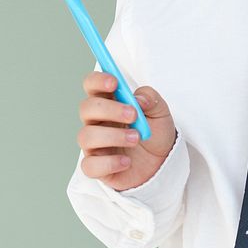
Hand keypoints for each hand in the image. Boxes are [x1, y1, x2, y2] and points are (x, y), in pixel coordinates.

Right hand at [77, 72, 177, 190]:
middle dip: (109, 109)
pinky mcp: (96, 166)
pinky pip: (90, 165)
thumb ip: (150, 99)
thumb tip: (138, 99)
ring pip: (86, 136)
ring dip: (113, 136)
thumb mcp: (160, 112)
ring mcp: (94, 144)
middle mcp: (97, 121)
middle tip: (133, 115)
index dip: (98, 80)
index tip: (114, 82)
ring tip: (136, 138)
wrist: (162, 163)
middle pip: (86, 108)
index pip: (92, 85)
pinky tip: (127, 161)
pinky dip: (109, 163)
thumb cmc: (155, 133)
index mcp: (110, 102)